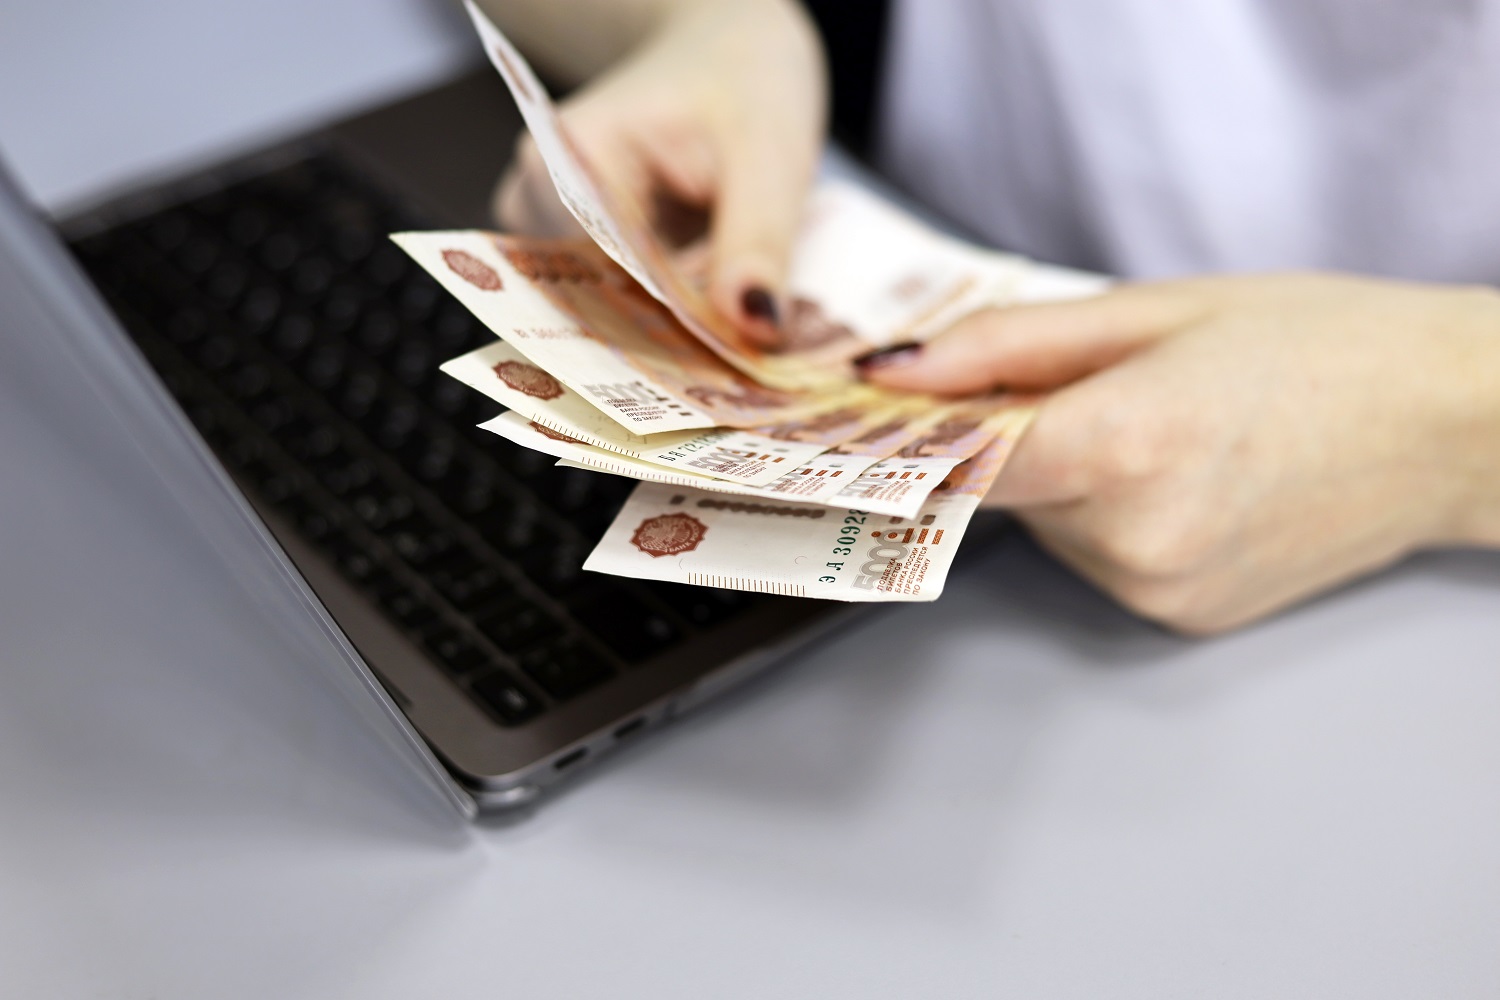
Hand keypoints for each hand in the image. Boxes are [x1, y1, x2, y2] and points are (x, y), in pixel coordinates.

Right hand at [493, 0, 825, 343]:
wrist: (733, 48)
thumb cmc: (746, 78)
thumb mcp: (771, 151)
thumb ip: (759, 239)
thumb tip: (757, 325)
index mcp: (566, 155)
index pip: (600, 277)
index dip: (660, 337)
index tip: (717, 380)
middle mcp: (541, 192)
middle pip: (596, 303)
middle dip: (668, 344)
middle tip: (739, 375)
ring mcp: (553, 223)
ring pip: (608, 312)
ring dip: (670, 336)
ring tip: (730, 345)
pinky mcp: (582, 247)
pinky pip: (621, 304)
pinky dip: (668, 321)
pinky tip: (710, 323)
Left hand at [859, 274, 1499, 632]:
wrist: (1447, 423)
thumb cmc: (1318, 344)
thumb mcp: (1153, 310)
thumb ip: (1005, 346)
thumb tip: (894, 373)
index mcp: (1125, 445)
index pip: (955, 459)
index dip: (912, 434)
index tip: (872, 421)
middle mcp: (1133, 539)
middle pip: (1003, 489)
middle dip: (1020, 438)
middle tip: (1095, 384)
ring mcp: (1157, 590)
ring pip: (1050, 527)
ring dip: (1070, 481)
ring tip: (1168, 430)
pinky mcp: (1179, 618)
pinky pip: (1100, 560)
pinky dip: (1113, 519)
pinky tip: (1189, 478)